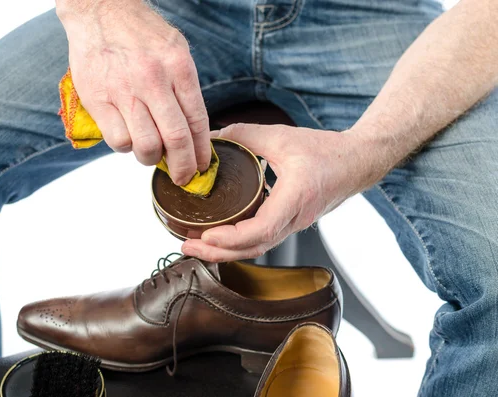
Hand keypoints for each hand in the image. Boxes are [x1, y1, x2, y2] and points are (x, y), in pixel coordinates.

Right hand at [57, 0, 210, 184]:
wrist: (100, 10)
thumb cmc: (140, 33)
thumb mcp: (175, 50)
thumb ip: (185, 87)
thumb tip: (192, 131)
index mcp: (179, 67)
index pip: (197, 121)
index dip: (202, 151)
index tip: (202, 166)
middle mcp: (154, 80)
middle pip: (176, 139)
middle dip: (183, 167)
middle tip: (183, 177)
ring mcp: (124, 91)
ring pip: (146, 145)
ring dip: (152, 159)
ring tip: (151, 154)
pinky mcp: (98, 100)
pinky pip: (118, 140)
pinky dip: (126, 147)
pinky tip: (129, 136)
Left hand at [181, 123, 381, 261]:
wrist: (357, 162)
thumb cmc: (326, 151)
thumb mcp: (281, 136)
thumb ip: (244, 135)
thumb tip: (212, 138)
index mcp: (295, 197)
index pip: (261, 230)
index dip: (231, 238)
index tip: (206, 235)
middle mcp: (294, 218)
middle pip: (253, 248)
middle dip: (217, 253)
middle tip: (187, 246)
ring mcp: (292, 225)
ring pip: (256, 248)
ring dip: (225, 251)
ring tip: (195, 245)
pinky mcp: (289, 223)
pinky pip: (261, 240)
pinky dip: (237, 243)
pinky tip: (218, 236)